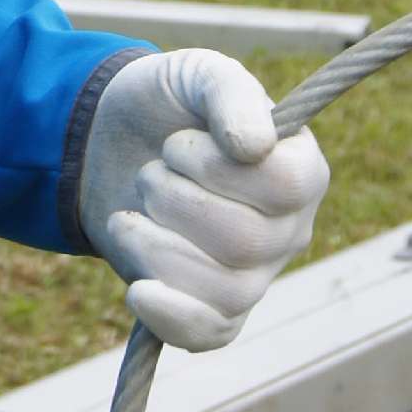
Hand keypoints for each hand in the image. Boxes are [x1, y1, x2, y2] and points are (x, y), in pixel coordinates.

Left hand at [76, 50, 328, 351]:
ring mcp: (255, 276)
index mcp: (301, 168)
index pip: (287, 186)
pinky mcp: (214, 310)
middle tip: (150, 172)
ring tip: (132, 213)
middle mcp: (290, 229)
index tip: (177, 144)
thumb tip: (254, 146)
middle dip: (173, 200)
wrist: (110, 143)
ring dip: (155, 245)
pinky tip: (137, 290)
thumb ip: (229, 92)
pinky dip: (171, 316)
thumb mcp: (196, 75)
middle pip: (247, 241)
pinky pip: (209, 335)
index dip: (218, 167)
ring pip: (225, 290)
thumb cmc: (168, 106)